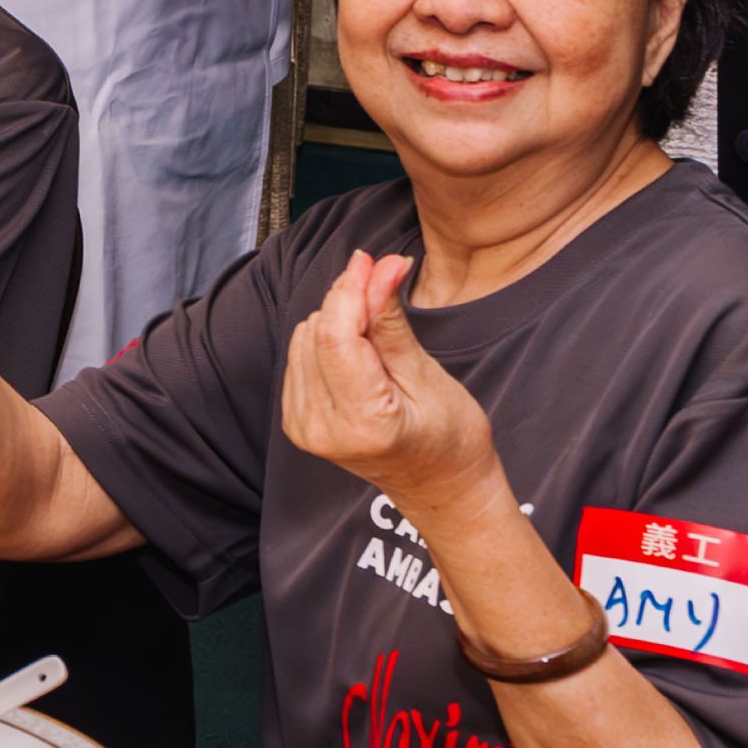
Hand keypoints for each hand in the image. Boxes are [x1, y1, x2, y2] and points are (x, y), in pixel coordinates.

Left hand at [279, 250, 500, 509]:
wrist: (442, 489)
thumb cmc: (451, 438)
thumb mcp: (428, 375)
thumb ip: (390, 321)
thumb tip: (380, 266)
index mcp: (362, 421)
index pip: (335, 335)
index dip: (350, 288)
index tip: (371, 258)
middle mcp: (322, 428)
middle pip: (317, 332)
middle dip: (349, 303)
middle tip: (385, 294)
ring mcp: (304, 428)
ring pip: (304, 339)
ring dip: (337, 322)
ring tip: (379, 343)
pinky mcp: (296, 422)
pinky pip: (300, 357)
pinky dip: (326, 343)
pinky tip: (357, 355)